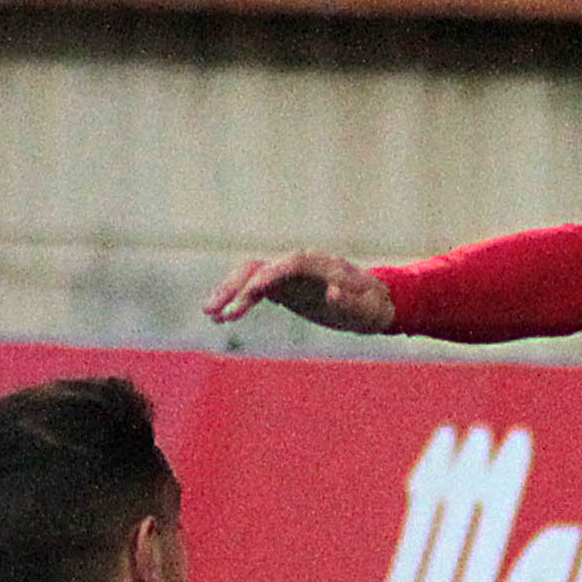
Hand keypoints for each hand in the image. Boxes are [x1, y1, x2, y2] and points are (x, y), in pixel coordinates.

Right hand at [204, 250, 394, 333]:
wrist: (372, 301)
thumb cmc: (372, 305)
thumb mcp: (369, 308)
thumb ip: (353, 301)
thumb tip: (332, 292)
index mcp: (322, 265)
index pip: (293, 263)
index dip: (274, 274)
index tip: (255, 290)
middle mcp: (300, 265)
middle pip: (262, 266)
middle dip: (237, 284)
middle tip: (216, 308)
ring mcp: (288, 275)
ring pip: (251, 276)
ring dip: (229, 291)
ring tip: (209, 313)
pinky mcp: (282, 288)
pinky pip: (254, 290)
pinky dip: (237, 301)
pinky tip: (221, 318)